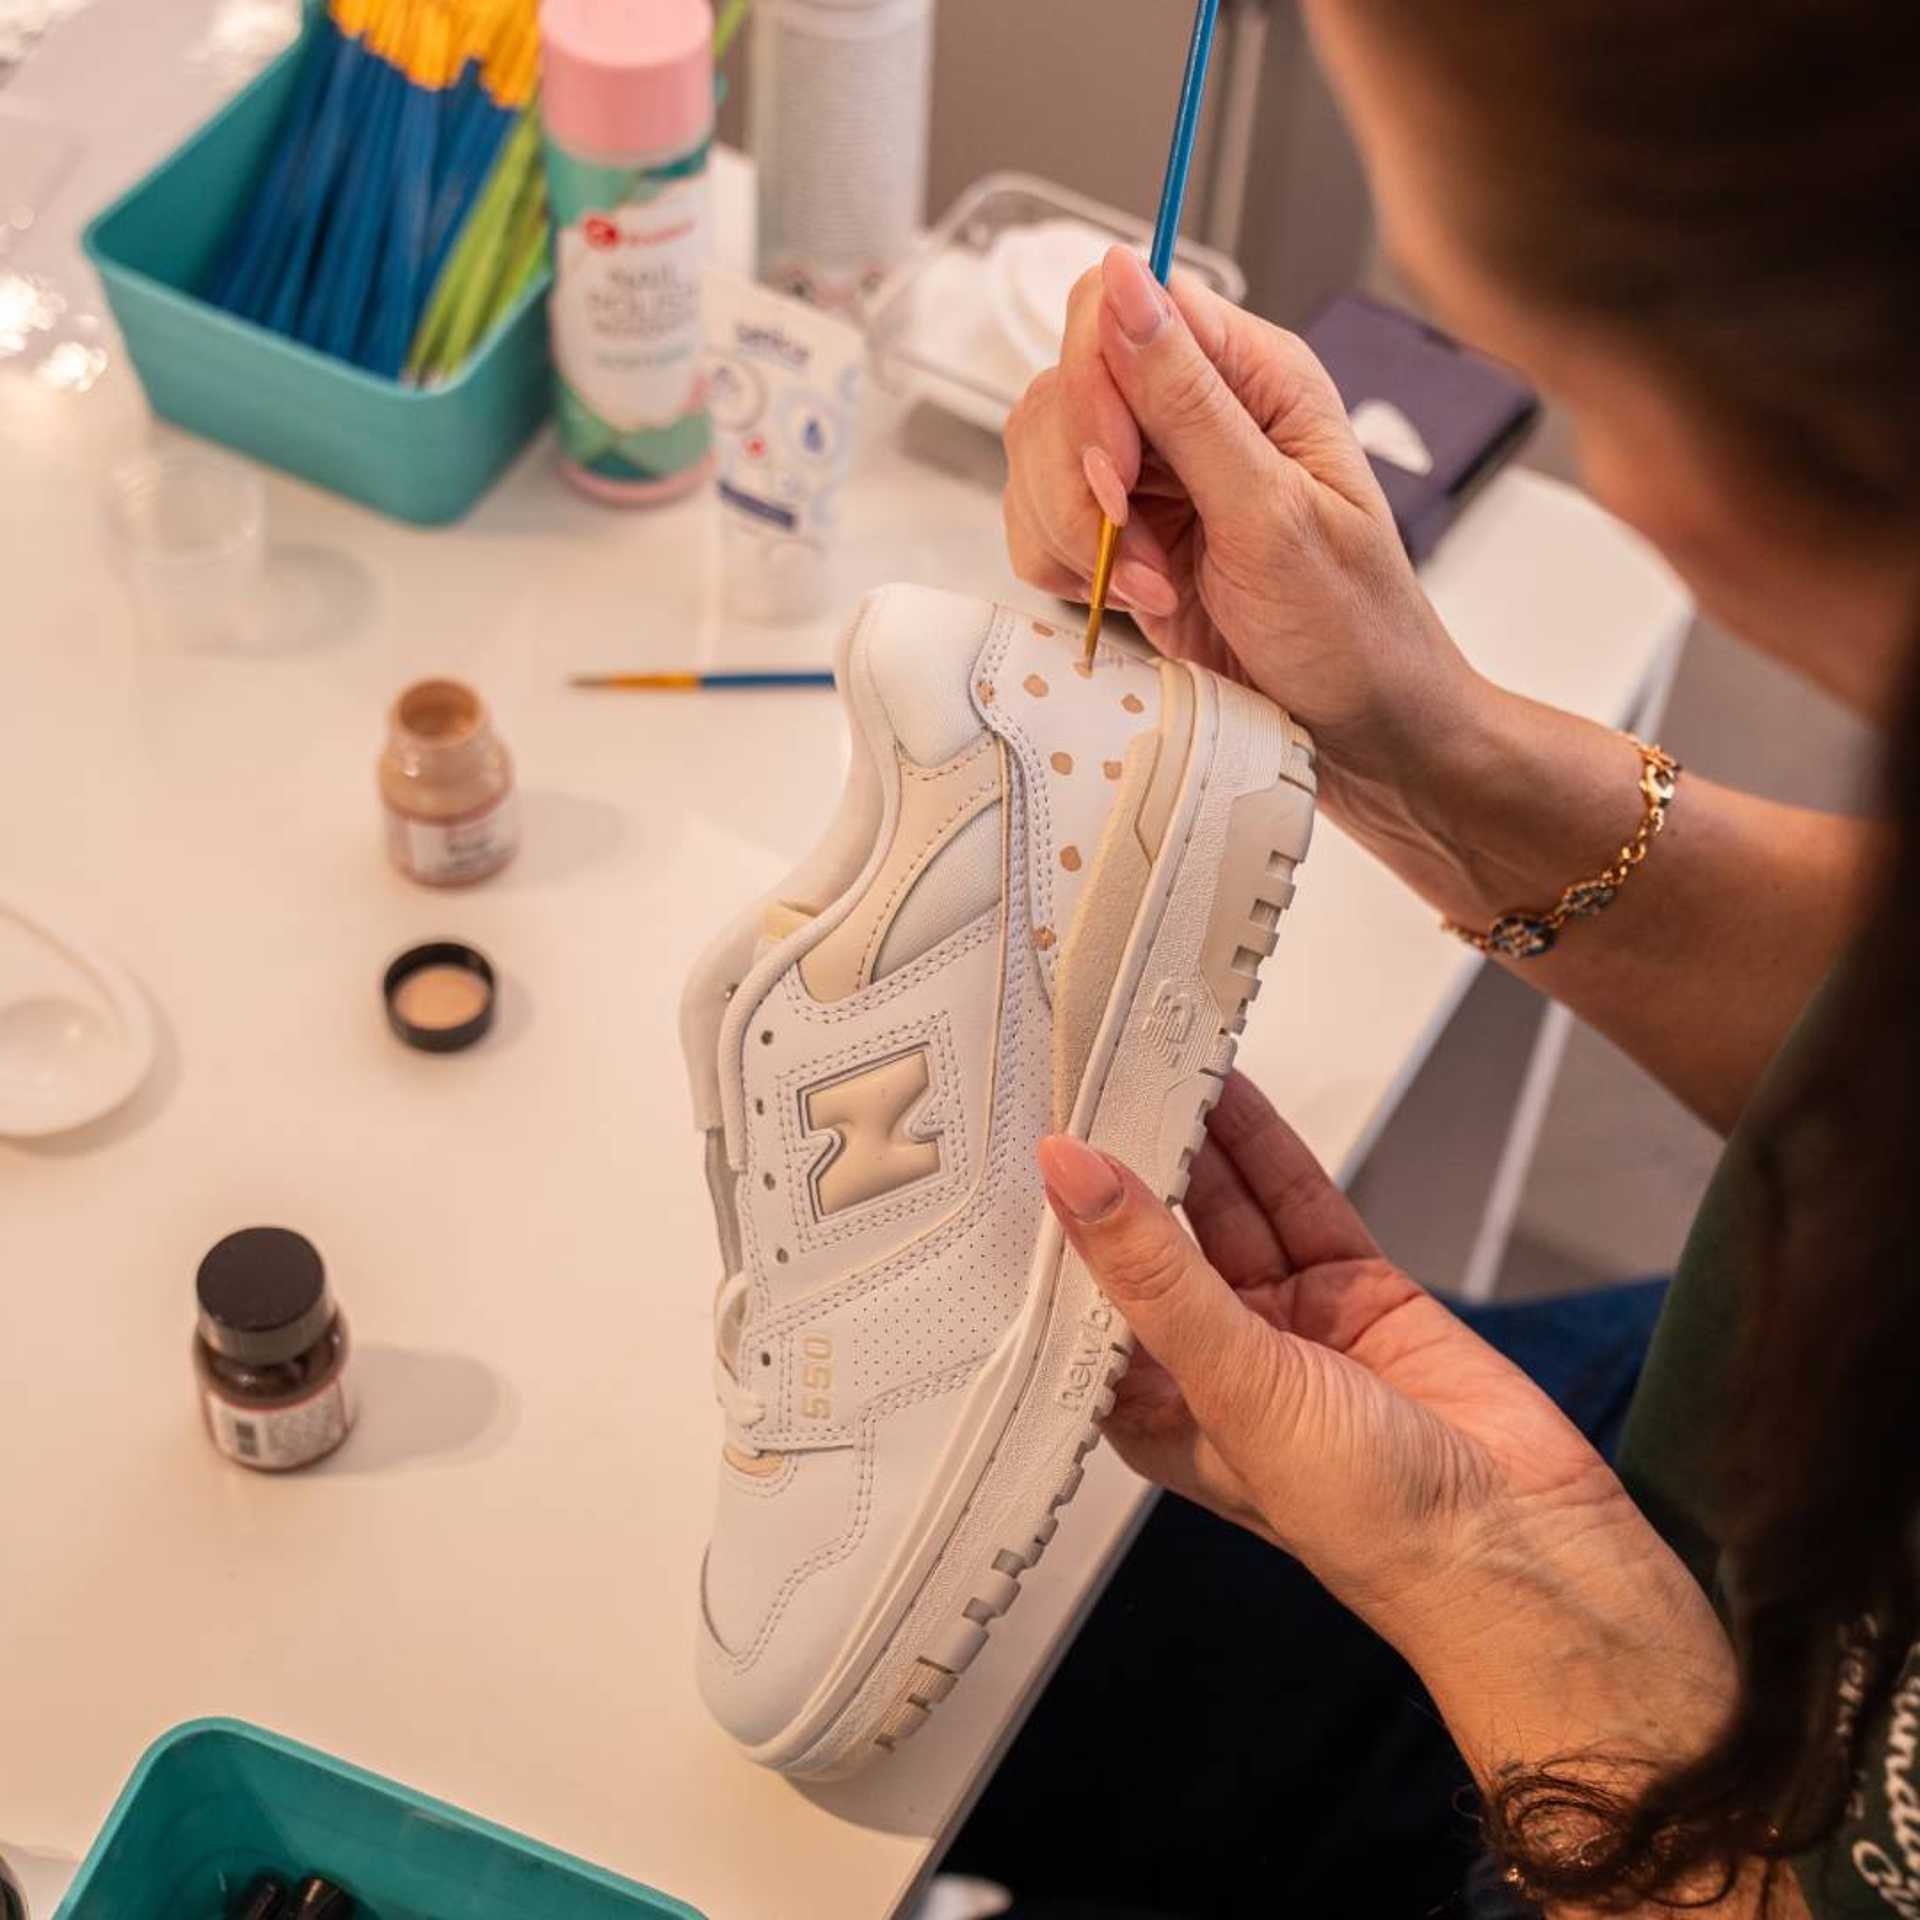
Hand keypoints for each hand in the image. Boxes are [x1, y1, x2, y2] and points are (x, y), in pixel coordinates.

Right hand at [1002, 247, 1479, 809]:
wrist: (1360, 735)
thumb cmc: (1351, 629)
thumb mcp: (1272, 511)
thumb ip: (1187, 398)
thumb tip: (1123, 272)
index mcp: (1250, 373)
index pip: (1114, 309)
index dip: (1094, 387)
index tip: (1119, 475)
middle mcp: (1193, 410)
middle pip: (1059, 390)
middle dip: (1079, 488)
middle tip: (1146, 557)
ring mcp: (1151, 478)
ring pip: (1036, 464)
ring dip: (1077, 541)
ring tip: (1159, 593)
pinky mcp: (1124, 541)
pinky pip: (1039, 530)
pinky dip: (1068, 574)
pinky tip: (1136, 605)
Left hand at [1034, 1074, 1733, 1787]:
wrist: (1523, 1545)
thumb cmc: (1365, 1515)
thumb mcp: (1234, 1384)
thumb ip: (1154, 1270)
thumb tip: (1070, 1174)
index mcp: (1155, 1411)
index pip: (1086, 1296)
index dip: (1057, 1222)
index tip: (1028, 1139)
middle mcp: (1212, 1364)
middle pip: (1156, 1239)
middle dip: (1127, 1163)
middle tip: (1090, 1071)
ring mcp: (1287, 1322)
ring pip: (1226, 1209)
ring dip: (1195, 1140)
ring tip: (1151, 1056)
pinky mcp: (1354, 1290)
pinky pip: (1295, 1202)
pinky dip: (1264, 1148)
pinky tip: (1230, 1094)